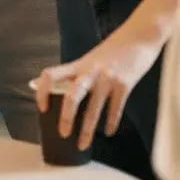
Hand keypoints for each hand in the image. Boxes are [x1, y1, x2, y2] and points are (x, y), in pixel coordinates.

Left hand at [33, 32, 164, 150]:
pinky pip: (115, 109)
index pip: (51, 75)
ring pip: (94, 109)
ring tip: (83, 144)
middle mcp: (90, 71)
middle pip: (72, 96)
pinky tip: (108, 132)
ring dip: (88, 130)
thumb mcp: (90, 59)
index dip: (42, 91)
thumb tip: (40, 82)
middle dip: (66, 117)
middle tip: (63, 134)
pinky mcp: (125, 84)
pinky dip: (111, 123)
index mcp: (78, 64)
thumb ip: (72, 73)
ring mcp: (108, 78)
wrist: (140, 36)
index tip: (41, 108)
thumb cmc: (113, 50)